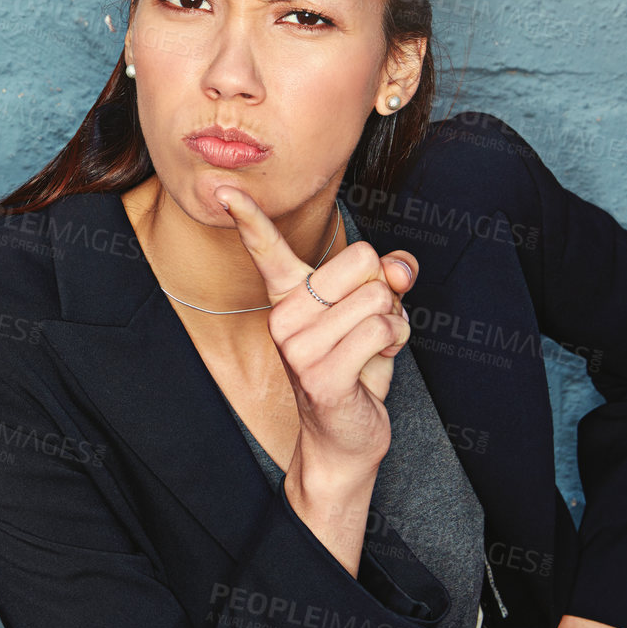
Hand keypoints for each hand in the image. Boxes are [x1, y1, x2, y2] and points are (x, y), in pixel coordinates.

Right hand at [215, 186, 418, 473]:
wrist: (345, 438)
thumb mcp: (374, 312)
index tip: (226, 190)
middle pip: (362, 259)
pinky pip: (380, 329)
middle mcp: (284, 316)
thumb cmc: (357, 367)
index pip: (266, 247)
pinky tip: (372, 365)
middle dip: (385, 290)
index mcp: (289, 296)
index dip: (249, 216)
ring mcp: (297, 346)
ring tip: (372, 349)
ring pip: (378, 298)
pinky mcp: (319, 374)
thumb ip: (388, 277)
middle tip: (368, 326)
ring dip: (394, 324)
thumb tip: (400, 267)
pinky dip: (394, 343)